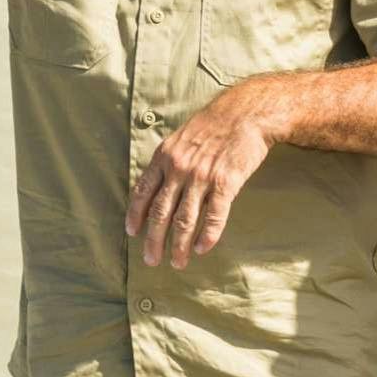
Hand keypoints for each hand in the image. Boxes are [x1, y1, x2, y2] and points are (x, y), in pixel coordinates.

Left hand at [124, 87, 272, 268]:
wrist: (244, 114)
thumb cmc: (212, 126)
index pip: (143, 192)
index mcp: (164, 157)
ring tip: (177, 262)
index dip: (135, 215)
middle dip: (153, 240)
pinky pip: (214, 216)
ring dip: (178, 245)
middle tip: (151, 260)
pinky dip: (206, 236)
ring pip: (184, 219)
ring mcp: (201, 177)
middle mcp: (179, 169)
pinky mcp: (226, 183)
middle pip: (160, 212)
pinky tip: (201, 249)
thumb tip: (156, 186)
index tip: (132, 233)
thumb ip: (168, 162)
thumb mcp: (180, 138)